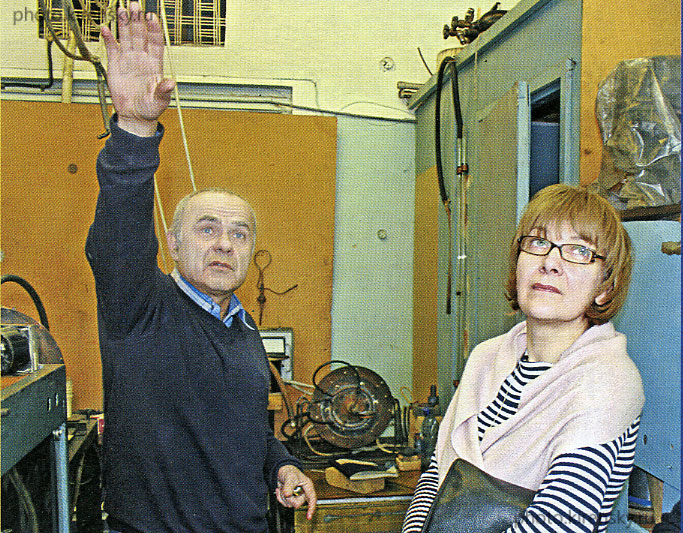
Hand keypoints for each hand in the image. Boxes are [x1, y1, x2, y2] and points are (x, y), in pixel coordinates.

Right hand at [100, 2, 174, 135]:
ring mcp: (128, 60)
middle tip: (134, 4)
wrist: (134, 116)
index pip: (155, 42)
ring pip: (126, 37)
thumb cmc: (150, 108)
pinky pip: (112, 48)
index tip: (152, 17)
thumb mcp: (159, 101)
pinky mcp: (115, 65)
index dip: (154, 29)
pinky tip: (106, 28)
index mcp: (155, 65)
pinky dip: (109, 38)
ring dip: (124, 23)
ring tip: (122, 9)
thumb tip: (171, 83)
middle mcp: (142, 58)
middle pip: (140, 34)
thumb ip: (163, 91)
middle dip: (137, 19)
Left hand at [275, 464, 316, 519]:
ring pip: (290, 504)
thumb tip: (288, 495)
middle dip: (290, 498)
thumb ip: (289, 486)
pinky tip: (279, 490)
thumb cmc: (289, 471)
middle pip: (298, 503)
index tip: (309, 516)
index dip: (311, 508)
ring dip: (284, 497)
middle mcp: (303, 492)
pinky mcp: (290, 498)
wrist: (281, 470)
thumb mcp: (290, 477)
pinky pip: (284, 503)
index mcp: (307, 486)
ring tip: (283, 488)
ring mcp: (296, 496)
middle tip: (286, 491)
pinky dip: (280, 497)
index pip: (312, 498)